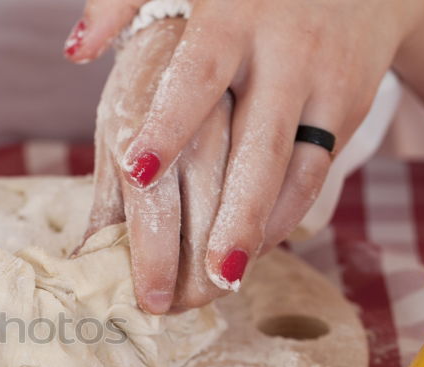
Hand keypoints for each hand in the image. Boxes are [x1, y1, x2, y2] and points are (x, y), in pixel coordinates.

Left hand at [69, 0, 423, 300]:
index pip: (196, 79)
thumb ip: (124, 3)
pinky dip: (288, 213)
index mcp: (231, 18)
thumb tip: (76, 49)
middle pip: (260, 147)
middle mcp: (284, 53)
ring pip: (298, 169)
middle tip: (208, 276)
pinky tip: (254, 248)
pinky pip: (317, 171)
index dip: (168, 127)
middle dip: (235, 215)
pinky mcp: (348, 106)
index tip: (136, 174)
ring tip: (228, 281)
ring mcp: (324, 83)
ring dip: (265, 230)